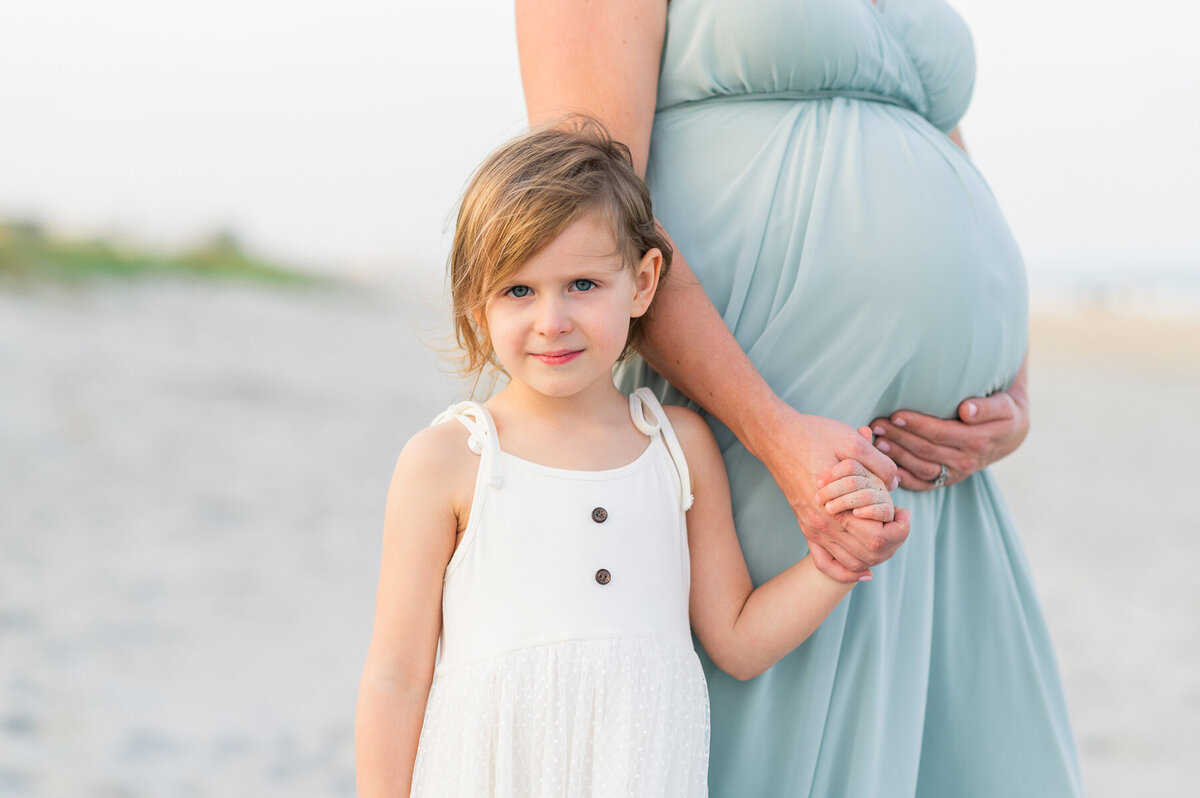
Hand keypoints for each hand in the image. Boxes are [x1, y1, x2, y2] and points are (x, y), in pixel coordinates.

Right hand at [750, 402, 909, 582]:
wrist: (775, 437)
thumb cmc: (812, 436)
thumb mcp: (851, 442)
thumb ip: (880, 465)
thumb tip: (894, 486)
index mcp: (836, 509)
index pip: (878, 539)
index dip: (899, 530)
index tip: (903, 510)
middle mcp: (822, 526)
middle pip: (868, 556)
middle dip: (893, 543)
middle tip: (898, 520)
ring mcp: (812, 529)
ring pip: (851, 564)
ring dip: (875, 557)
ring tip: (885, 533)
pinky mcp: (805, 527)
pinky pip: (825, 563)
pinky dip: (845, 572)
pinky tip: (863, 568)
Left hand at [869, 361, 1029, 490]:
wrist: (1012, 434)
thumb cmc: (1003, 412)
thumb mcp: (1003, 406)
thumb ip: (986, 407)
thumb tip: (967, 410)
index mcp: (978, 440)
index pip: (941, 433)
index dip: (917, 425)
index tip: (895, 415)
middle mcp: (966, 460)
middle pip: (926, 450)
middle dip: (899, 438)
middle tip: (876, 426)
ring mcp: (957, 472)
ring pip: (922, 467)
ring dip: (897, 456)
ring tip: (877, 442)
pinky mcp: (950, 479)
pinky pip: (925, 484)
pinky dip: (906, 480)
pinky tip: (888, 471)